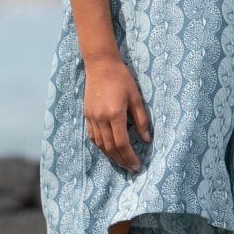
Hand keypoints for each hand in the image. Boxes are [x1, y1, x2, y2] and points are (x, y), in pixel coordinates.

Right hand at [83, 54, 151, 172]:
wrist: (100, 64)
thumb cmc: (122, 78)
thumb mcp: (136, 97)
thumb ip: (141, 119)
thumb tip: (146, 139)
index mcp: (115, 114)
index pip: (122, 143)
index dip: (130, 157)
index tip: (137, 166)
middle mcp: (101, 118)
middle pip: (111, 148)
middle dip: (121, 160)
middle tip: (131, 168)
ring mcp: (92, 117)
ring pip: (100, 145)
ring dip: (111, 156)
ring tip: (121, 162)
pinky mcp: (87, 115)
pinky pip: (93, 136)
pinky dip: (101, 146)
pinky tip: (108, 149)